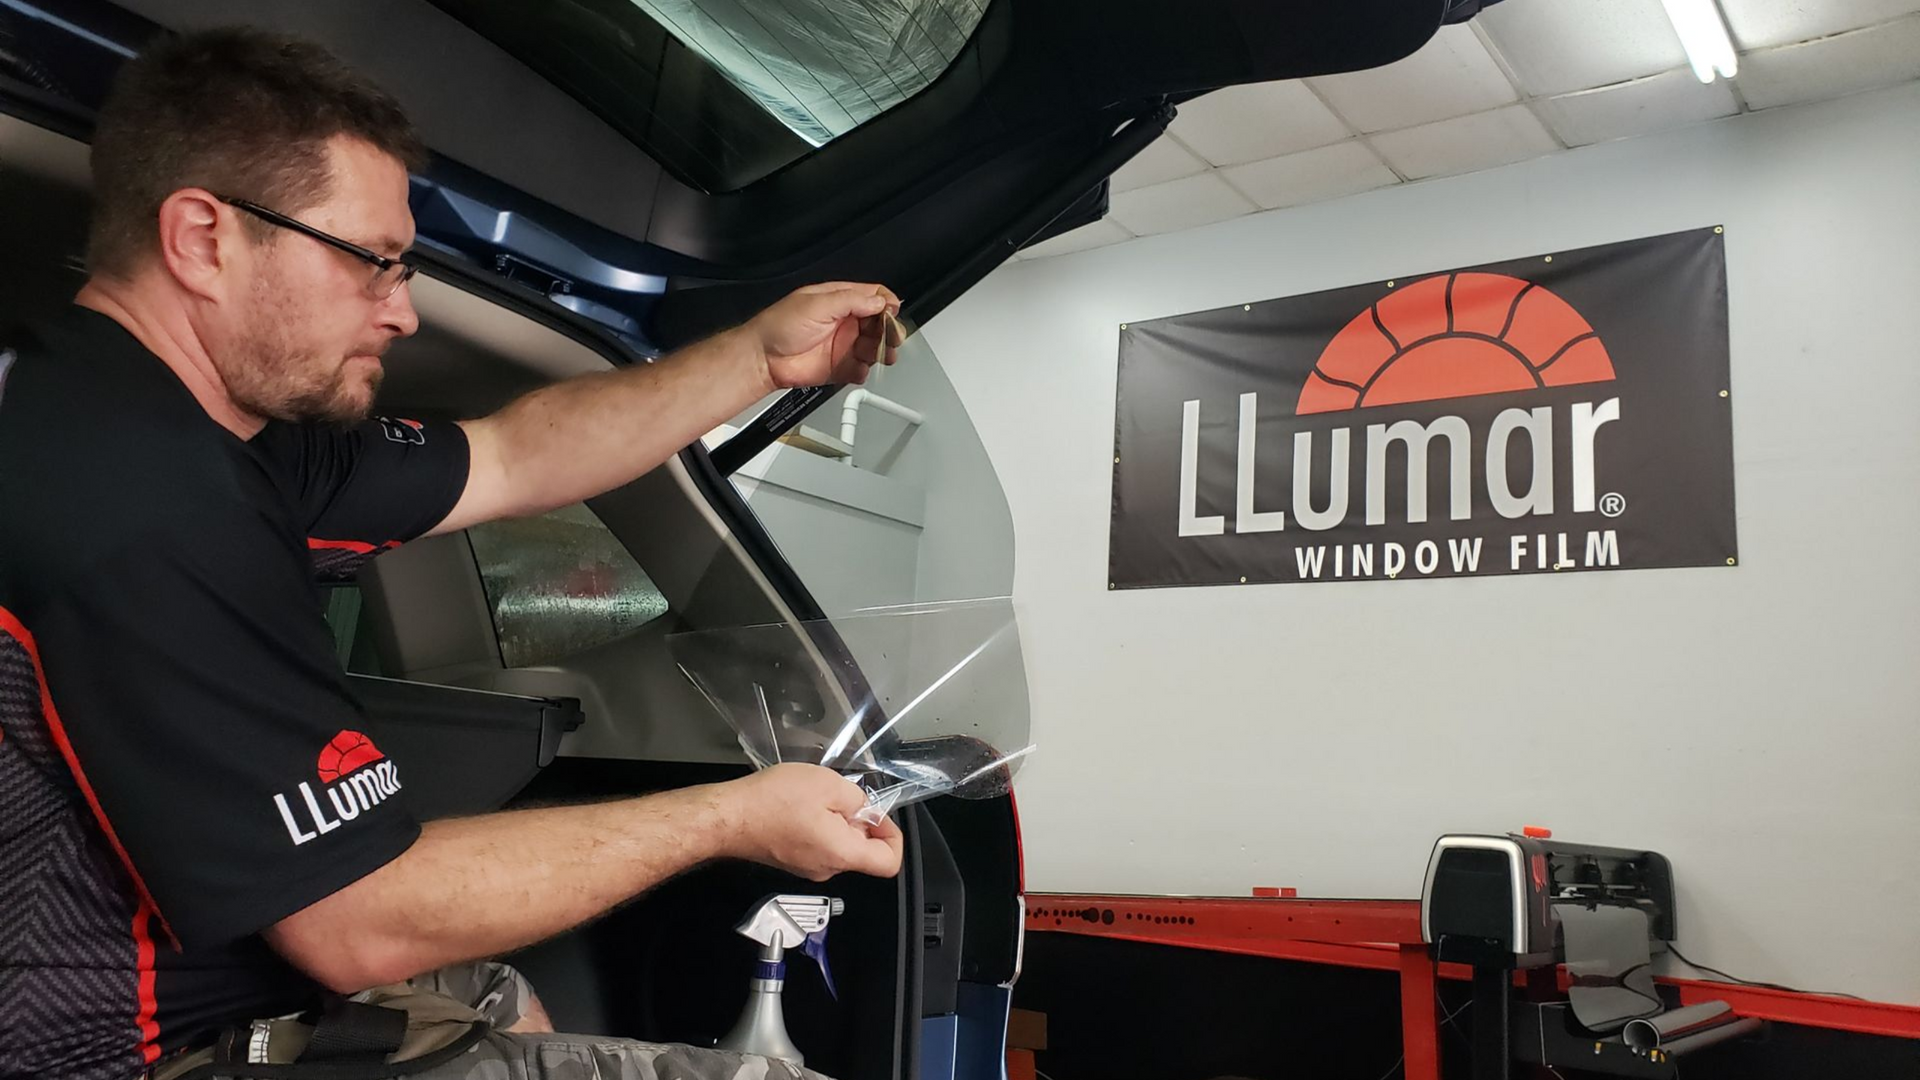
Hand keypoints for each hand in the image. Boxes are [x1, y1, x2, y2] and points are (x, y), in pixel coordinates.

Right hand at [717, 763, 904, 881]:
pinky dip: (818, 825)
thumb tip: (864, 810)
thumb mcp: (828, 785)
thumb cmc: (772, 802)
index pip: (889, 862)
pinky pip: (818, 845)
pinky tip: (799, 806)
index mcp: (842, 854)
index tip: (879, 813)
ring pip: (839, 845)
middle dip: (860, 821)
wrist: (728, 818)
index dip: (893, 835)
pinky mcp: (792, 860)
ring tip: (815, 798)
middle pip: (863, 851)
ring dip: (836, 821)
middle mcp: (827, 868)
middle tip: (841, 795)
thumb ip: (858, 799)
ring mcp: (807, 868)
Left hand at [746, 282, 903, 389]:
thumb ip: (851, 301)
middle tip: (890, 338)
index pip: (874, 297)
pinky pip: (861, 369)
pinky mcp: (839, 367)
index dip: (886, 304)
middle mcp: (844, 322)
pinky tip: (858, 369)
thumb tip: (879, 301)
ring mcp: (843, 345)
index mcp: (839, 300)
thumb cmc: (778, 326)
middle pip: (879, 324)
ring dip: (881, 352)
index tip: (891, 313)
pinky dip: (864, 371)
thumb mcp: (817, 303)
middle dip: (889, 331)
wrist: (762, 359)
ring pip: (874, 347)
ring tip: (879, 355)